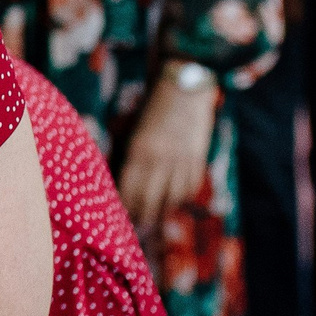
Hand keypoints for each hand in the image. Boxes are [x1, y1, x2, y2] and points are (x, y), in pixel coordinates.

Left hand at [117, 70, 216, 232]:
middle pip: (151, 200)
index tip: (117, 219)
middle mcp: (162, 160)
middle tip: (134, 228)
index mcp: (140, 151)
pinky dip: (181, 199)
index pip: (130, 190)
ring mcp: (182, 161)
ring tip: (153, 221)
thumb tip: (120, 182)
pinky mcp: (198, 159)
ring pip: (172, 199)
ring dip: (162, 212)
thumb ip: (128, 156)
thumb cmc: (150, 109)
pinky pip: (190, 188)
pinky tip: (172, 203)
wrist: (185, 87)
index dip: (124, 207)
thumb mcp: (133, 130)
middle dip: (142, 217)